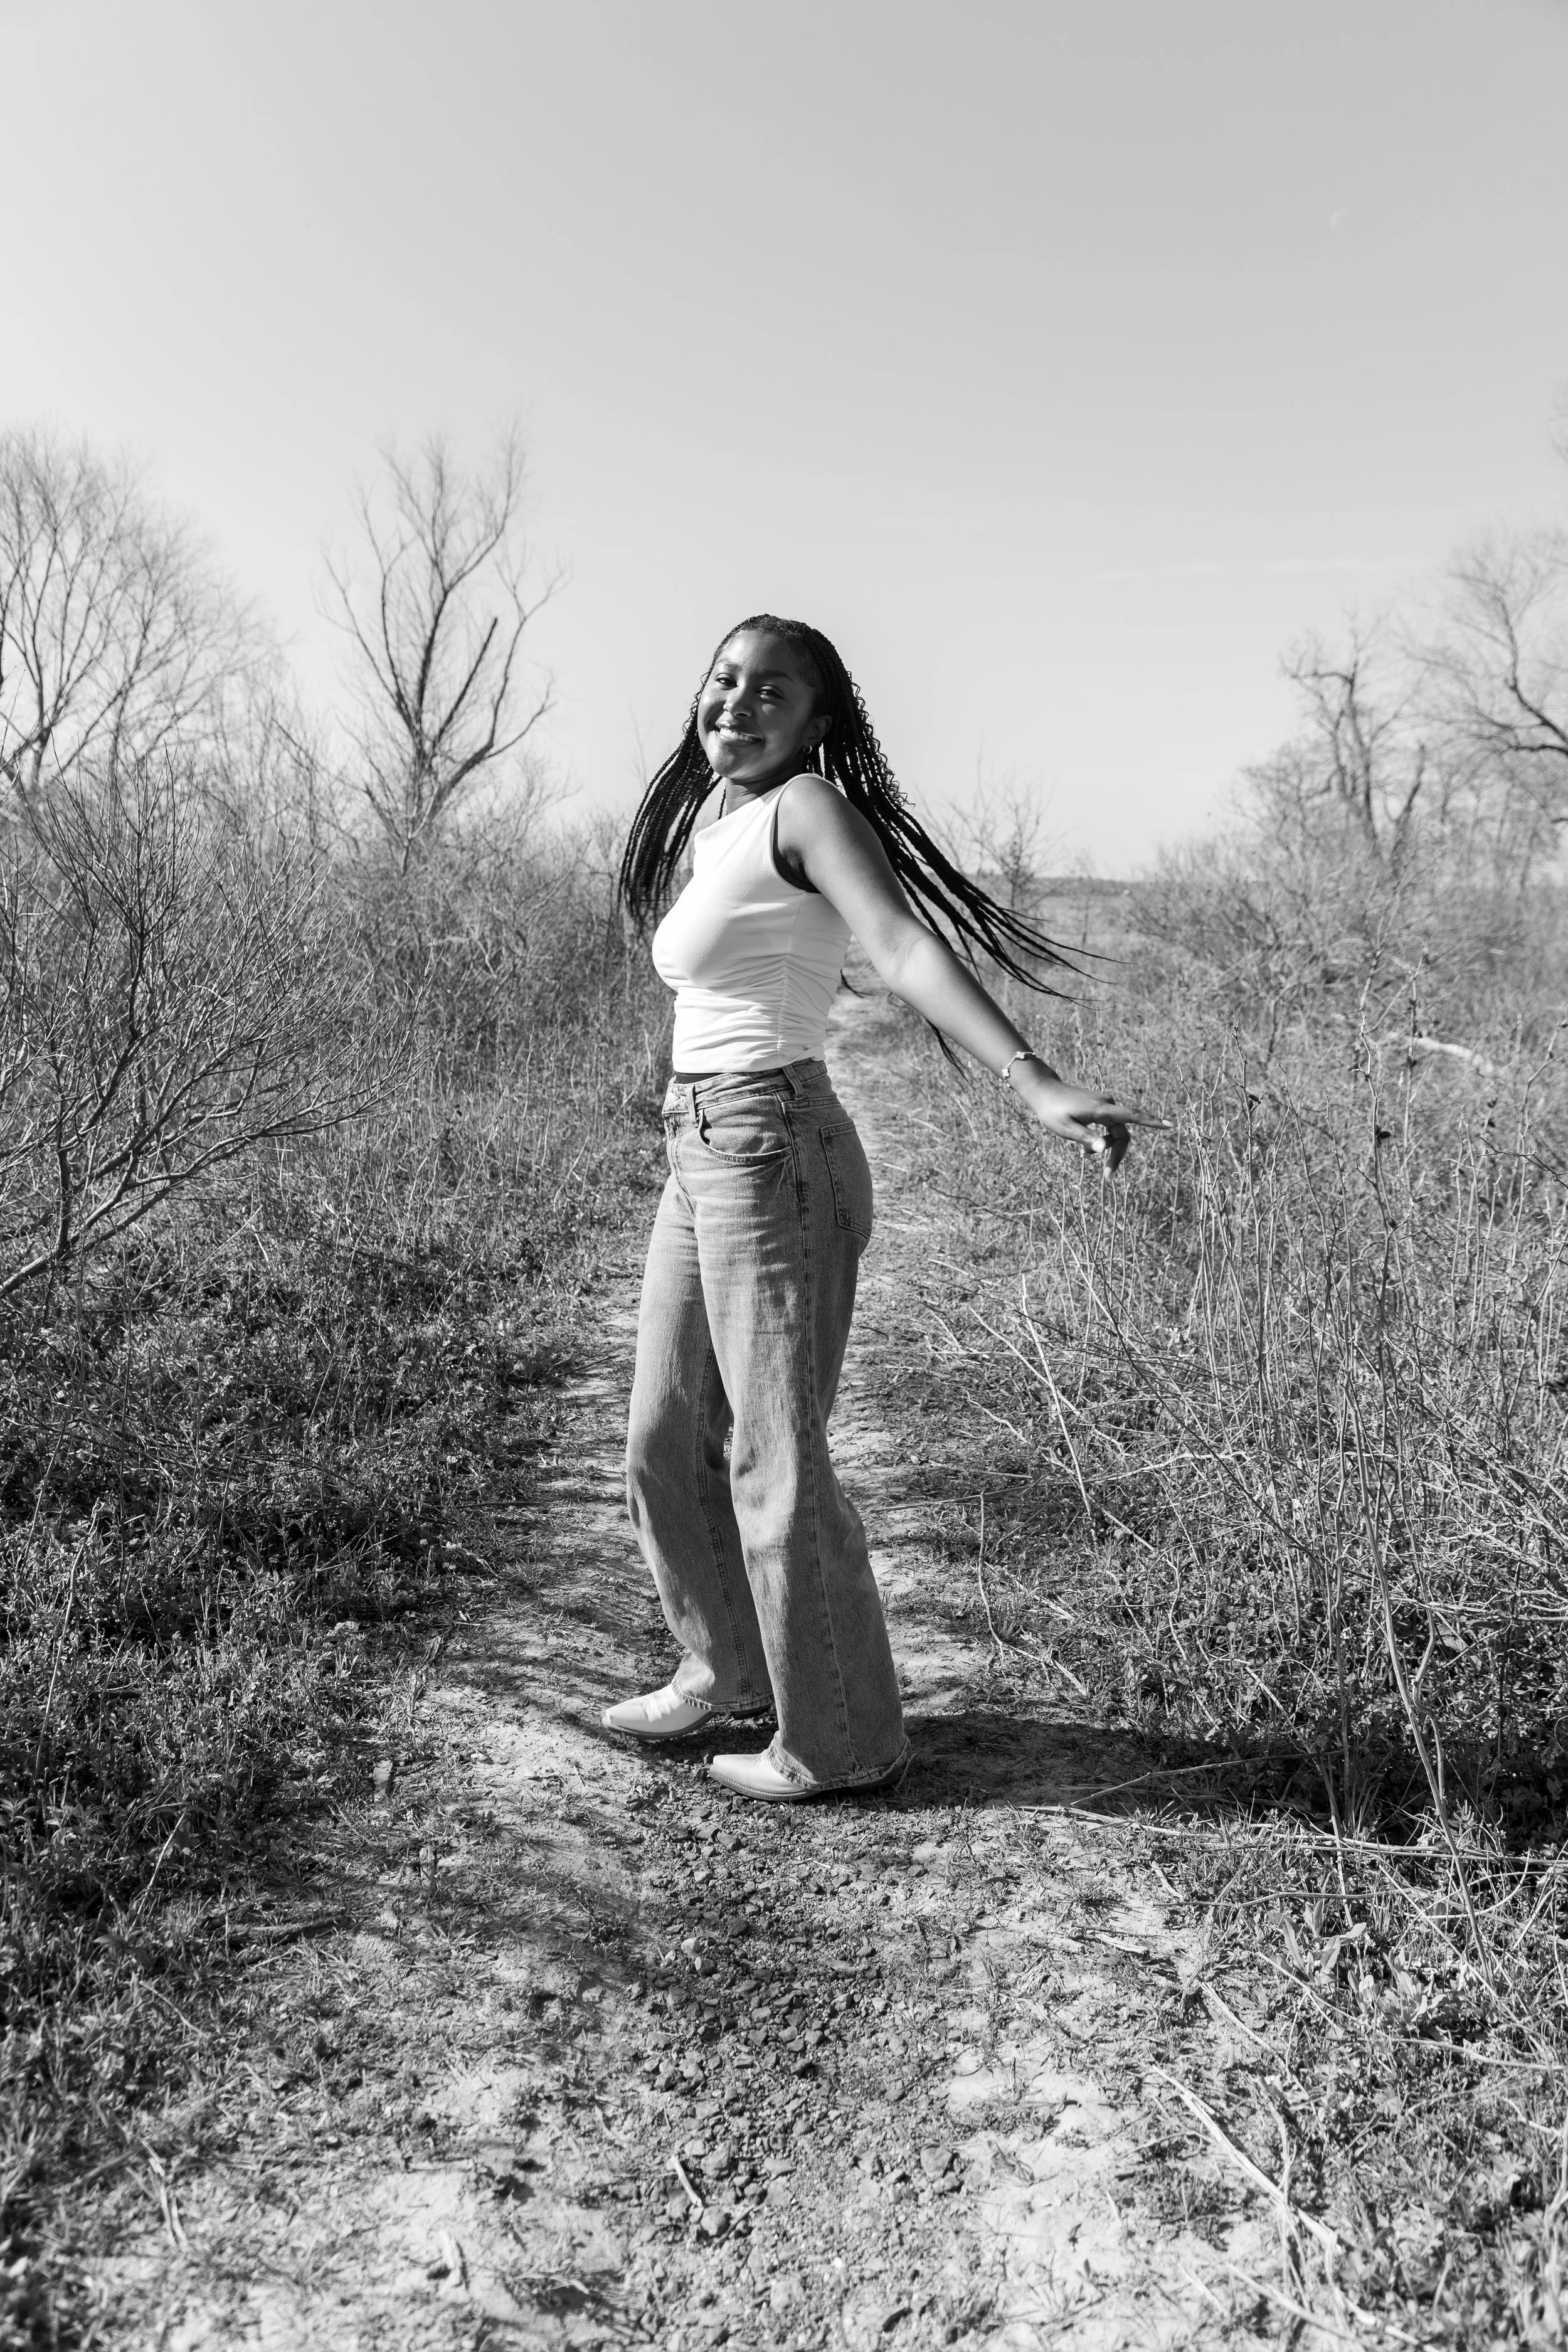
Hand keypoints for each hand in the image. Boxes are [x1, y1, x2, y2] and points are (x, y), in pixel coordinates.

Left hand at [1011, 1066, 1165, 1173]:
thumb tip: (1104, 1150)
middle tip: (1107, 1177)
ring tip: (1083, 1156)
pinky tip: (1084, 1147)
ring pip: (1115, 1131)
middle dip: (1117, 1155)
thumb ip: (1086, 1138)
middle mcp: (1107, 1105)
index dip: (1152, 1122)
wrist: (1043, 1091)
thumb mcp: (1066, 1129)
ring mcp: (1104, 1105)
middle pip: (1123, 1133)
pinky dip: (1100, 1139)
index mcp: (1102, 1109)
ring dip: (1105, 1147)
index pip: (1133, 1116)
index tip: (1171, 1126)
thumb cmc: (1052, 1111)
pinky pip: (1107, 1126)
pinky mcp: (1099, 1107)